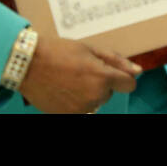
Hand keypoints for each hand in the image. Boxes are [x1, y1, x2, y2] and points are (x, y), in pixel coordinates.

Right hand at [18, 33, 140, 113]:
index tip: (111, 72)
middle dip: (101, 82)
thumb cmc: (60, 52)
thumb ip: (117, 62)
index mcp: (103, 77)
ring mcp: (81, 108)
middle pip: (109, 92)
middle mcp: (95, 96)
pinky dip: (76, 100)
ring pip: (95, 101)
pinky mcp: (68, 115)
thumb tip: (138, 71)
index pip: (129, 85)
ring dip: (89, 92)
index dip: (122, 77)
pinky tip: (63, 89)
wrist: (28, 65)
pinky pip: (81, 108)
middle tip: (81, 69)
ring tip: (70, 78)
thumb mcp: (91, 50)